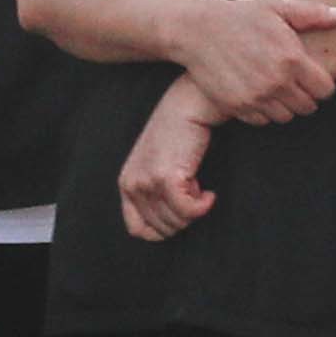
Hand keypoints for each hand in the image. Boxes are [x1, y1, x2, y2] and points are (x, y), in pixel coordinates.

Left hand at [116, 83, 220, 240]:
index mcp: (126, 184)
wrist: (188, 106)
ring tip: (197, 186)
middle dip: (183, 216)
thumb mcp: (156, 165)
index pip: (138, 229)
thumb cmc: (177, 133)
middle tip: (192, 192)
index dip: (163, 230)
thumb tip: (173, 221)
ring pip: (176, 221)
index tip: (180, 214)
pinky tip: (208, 193)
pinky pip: (188, 211)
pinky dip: (202, 206)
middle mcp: (133, 185)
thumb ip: (154, 192)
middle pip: (161, 228)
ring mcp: (147, 182)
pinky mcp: (166, 178)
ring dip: (194, 209)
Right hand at [166, 0, 335, 125]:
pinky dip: (262, 112)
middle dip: (305, 96)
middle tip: (293, 82)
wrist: (196, 30)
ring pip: (285, 117)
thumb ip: (313, 14)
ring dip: (284, 106)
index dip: (322, 84)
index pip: (325, 90)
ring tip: (274, 87)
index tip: (312, 76)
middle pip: (308, 107)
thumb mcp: (277, 7)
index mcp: (291, 58)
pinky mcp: (237, 107)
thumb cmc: (240, 15)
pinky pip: (261, 121)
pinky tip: (257, 93)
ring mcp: (255, 97)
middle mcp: (276, 82)